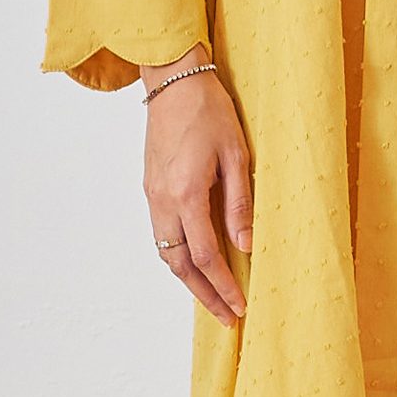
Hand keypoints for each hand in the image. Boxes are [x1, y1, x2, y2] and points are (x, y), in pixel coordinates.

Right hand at [140, 43, 252, 328]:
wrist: (173, 80)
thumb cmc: (210, 111)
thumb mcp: (237, 154)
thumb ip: (239, 202)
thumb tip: (246, 245)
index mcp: (186, 194)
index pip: (205, 256)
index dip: (222, 286)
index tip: (239, 308)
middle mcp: (162, 200)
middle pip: (178, 264)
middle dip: (203, 294)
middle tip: (226, 316)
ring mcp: (152, 194)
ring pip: (165, 251)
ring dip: (187, 278)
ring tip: (212, 295)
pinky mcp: (150, 186)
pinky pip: (160, 232)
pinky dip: (176, 254)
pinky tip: (194, 259)